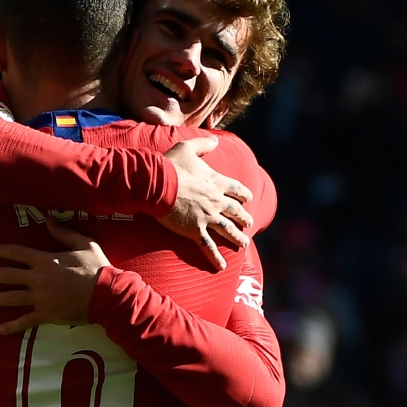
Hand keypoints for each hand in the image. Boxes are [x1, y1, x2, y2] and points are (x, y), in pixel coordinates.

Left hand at [0, 219, 108, 334]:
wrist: (107, 295)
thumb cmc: (97, 268)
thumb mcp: (84, 244)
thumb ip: (64, 233)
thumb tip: (49, 220)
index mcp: (45, 260)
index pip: (15, 252)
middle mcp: (38, 279)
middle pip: (6, 275)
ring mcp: (40, 298)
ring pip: (10, 298)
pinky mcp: (47, 315)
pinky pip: (26, 321)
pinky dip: (13, 326)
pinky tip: (1, 329)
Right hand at [161, 136, 253, 270]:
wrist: (156, 183)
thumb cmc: (170, 165)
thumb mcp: (187, 148)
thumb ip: (203, 144)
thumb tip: (214, 141)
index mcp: (215, 181)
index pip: (236, 189)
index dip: (244, 194)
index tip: (249, 199)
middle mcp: (216, 200)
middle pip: (236, 211)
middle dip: (245, 218)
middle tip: (250, 224)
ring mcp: (207, 217)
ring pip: (227, 230)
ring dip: (237, 238)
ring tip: (244, 245)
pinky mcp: (194, 230)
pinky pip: (208, 246)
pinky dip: (215, 257)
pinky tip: (221, 266)